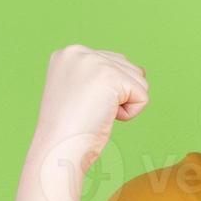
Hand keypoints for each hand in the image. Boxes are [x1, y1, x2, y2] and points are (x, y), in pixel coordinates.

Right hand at [31, 44, 148, 173]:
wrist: (57, 149)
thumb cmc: (70, 131)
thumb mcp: (83, 93)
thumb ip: (106, 75)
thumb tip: (141, 69)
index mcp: (68, 54)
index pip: (113, 63)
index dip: (107, 92)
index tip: (82, 106)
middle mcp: (78, 51)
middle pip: (128, 69)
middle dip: (117, 97)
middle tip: (89, 111)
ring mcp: (94, 61)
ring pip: (139, 81)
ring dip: (124, 105)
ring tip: (96, 113)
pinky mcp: (111, 76)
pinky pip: (142, 96)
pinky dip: (129, 114)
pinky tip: (104, 117)